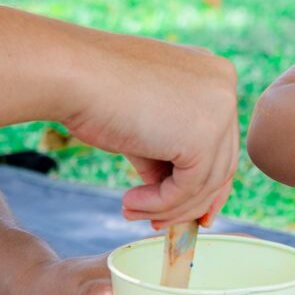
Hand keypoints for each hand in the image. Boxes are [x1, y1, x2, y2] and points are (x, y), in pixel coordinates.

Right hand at [59, 32, 240, 228]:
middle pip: (221, 162)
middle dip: (188, 201)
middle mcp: (224, 85)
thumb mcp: (145, 123)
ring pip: (207, 182)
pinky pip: (189, 188)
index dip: (203, 180)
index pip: (221, 138)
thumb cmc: (94, 92)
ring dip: (169, 207)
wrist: (70, 73)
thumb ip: (168, 152)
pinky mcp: (205, 136)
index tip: (178, 208)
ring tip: (131, 211)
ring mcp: (220, 109)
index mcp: (212, 74)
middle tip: (154, 222)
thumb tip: (180, 198)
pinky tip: (129, 203)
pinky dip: (160, 204)